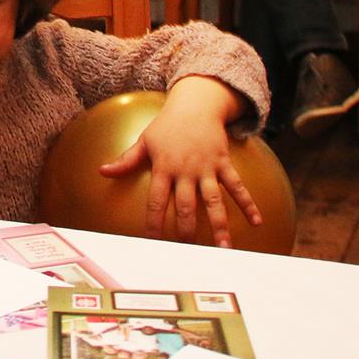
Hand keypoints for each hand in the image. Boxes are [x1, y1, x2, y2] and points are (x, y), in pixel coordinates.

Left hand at [97, 77, 261, 248]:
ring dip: (220, 225)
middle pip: (187, 206)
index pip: (157, 201)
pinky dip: (248, 204)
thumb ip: (126, 160)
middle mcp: (186, 171)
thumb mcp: (144, 141)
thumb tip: (102, 171)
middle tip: (189, 253)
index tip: (154, 242)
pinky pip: (237, 186)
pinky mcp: (223, 164)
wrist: (195, 105)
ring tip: (225, 249)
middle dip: (187, 230)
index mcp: (164, 168)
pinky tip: (257, 222)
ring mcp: (206, 168)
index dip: (155, 222)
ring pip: (214, 201)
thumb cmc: (167, 126)